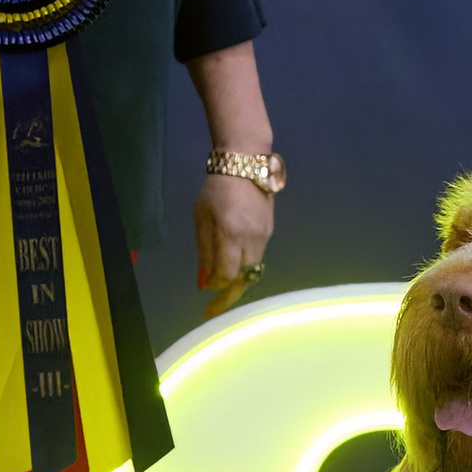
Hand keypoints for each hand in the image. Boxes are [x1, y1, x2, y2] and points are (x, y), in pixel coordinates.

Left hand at [195, 173, 272, 315]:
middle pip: (244, 278)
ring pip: (253, 269)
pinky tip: (233, 263)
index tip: (204, 291)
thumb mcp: (201, 217)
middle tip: (214, 307)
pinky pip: (257, 256)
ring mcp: (265, 235)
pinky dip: (245, 264)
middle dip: (229, 295)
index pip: (227, 275)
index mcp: (230, 233)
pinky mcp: (270, 231)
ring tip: (222, 285)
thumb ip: (204, 251)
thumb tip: (203, 282)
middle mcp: (251, 238)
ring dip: (238, 280)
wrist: (245, 163)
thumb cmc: (216, 188)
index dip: (216, 287)